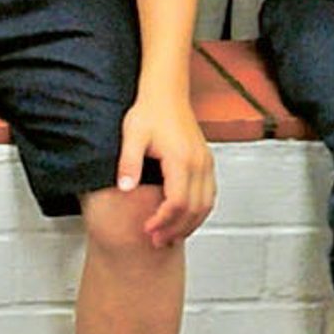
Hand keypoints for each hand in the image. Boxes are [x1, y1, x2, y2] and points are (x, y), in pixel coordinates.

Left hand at [115, 93, 214, 247]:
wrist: (166, 92)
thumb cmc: (150, 110)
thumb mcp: (132, 134)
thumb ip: (129, 162)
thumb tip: (125, 188)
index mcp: (181, 158)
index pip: (177, 202)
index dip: (163, 221)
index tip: (147, 229)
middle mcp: (198, 163)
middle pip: (194, 209)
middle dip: (175, 229)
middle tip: (157, 240)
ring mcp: (205, 164)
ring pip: (206, 206)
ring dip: (189, 225)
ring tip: (169, 235)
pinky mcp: (206, 163)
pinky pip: (209, 196)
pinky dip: (198, 213)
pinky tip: (183, 218)